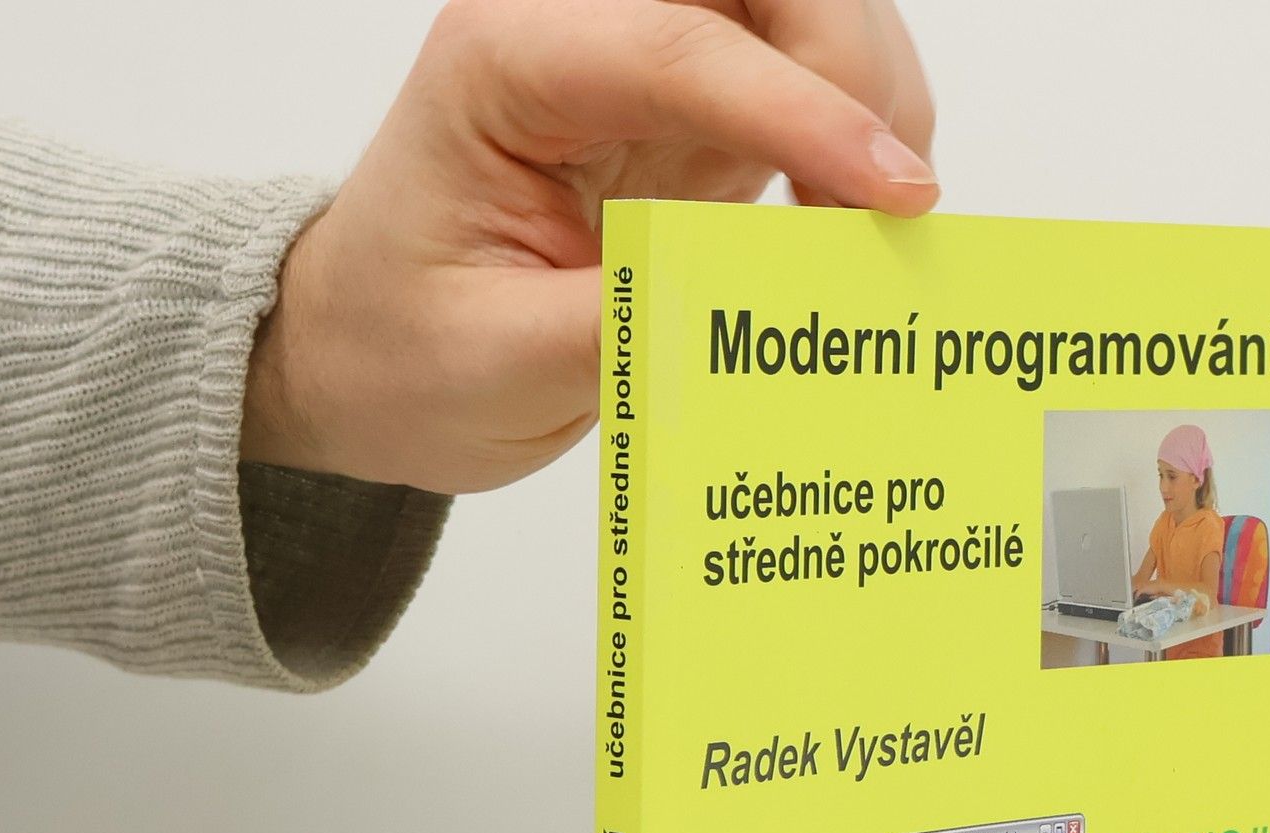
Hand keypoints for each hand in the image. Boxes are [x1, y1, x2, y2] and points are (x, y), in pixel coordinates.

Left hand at [242, 0, 936, 492]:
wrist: (375, 354)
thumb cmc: (407, 348)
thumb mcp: (502, 362)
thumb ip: (637, 321)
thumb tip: (774, 309)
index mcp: (508, 59)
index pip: (679, 45)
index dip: (805, 113)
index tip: (894, 195)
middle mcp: (582, 26)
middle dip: (850, 64)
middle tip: (887, 197)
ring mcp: (648, 62)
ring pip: (807, 13)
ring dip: (872, 98)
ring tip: (874, 223)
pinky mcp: (697, 114)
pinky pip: (812, 83)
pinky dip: (861, 139)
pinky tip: (856, 222)